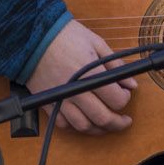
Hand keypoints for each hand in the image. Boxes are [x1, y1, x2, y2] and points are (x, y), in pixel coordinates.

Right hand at [26, 19, 137, 133]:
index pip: (116, 100)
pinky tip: (84, 119)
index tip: (125, 93)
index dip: (125, 99)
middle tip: (125, 121)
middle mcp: (75, 91)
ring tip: (106, 124)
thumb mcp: (97, 44)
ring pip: (83, 126)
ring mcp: (60, 99)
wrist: (32, 36)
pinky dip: (75, 126)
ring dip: (98, 129)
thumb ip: (116, 65)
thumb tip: (132, 84)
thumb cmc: (66, 35)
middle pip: (102, 118)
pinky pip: (63, 123)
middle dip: (118, 123)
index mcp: (90, 75)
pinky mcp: (46, 102)